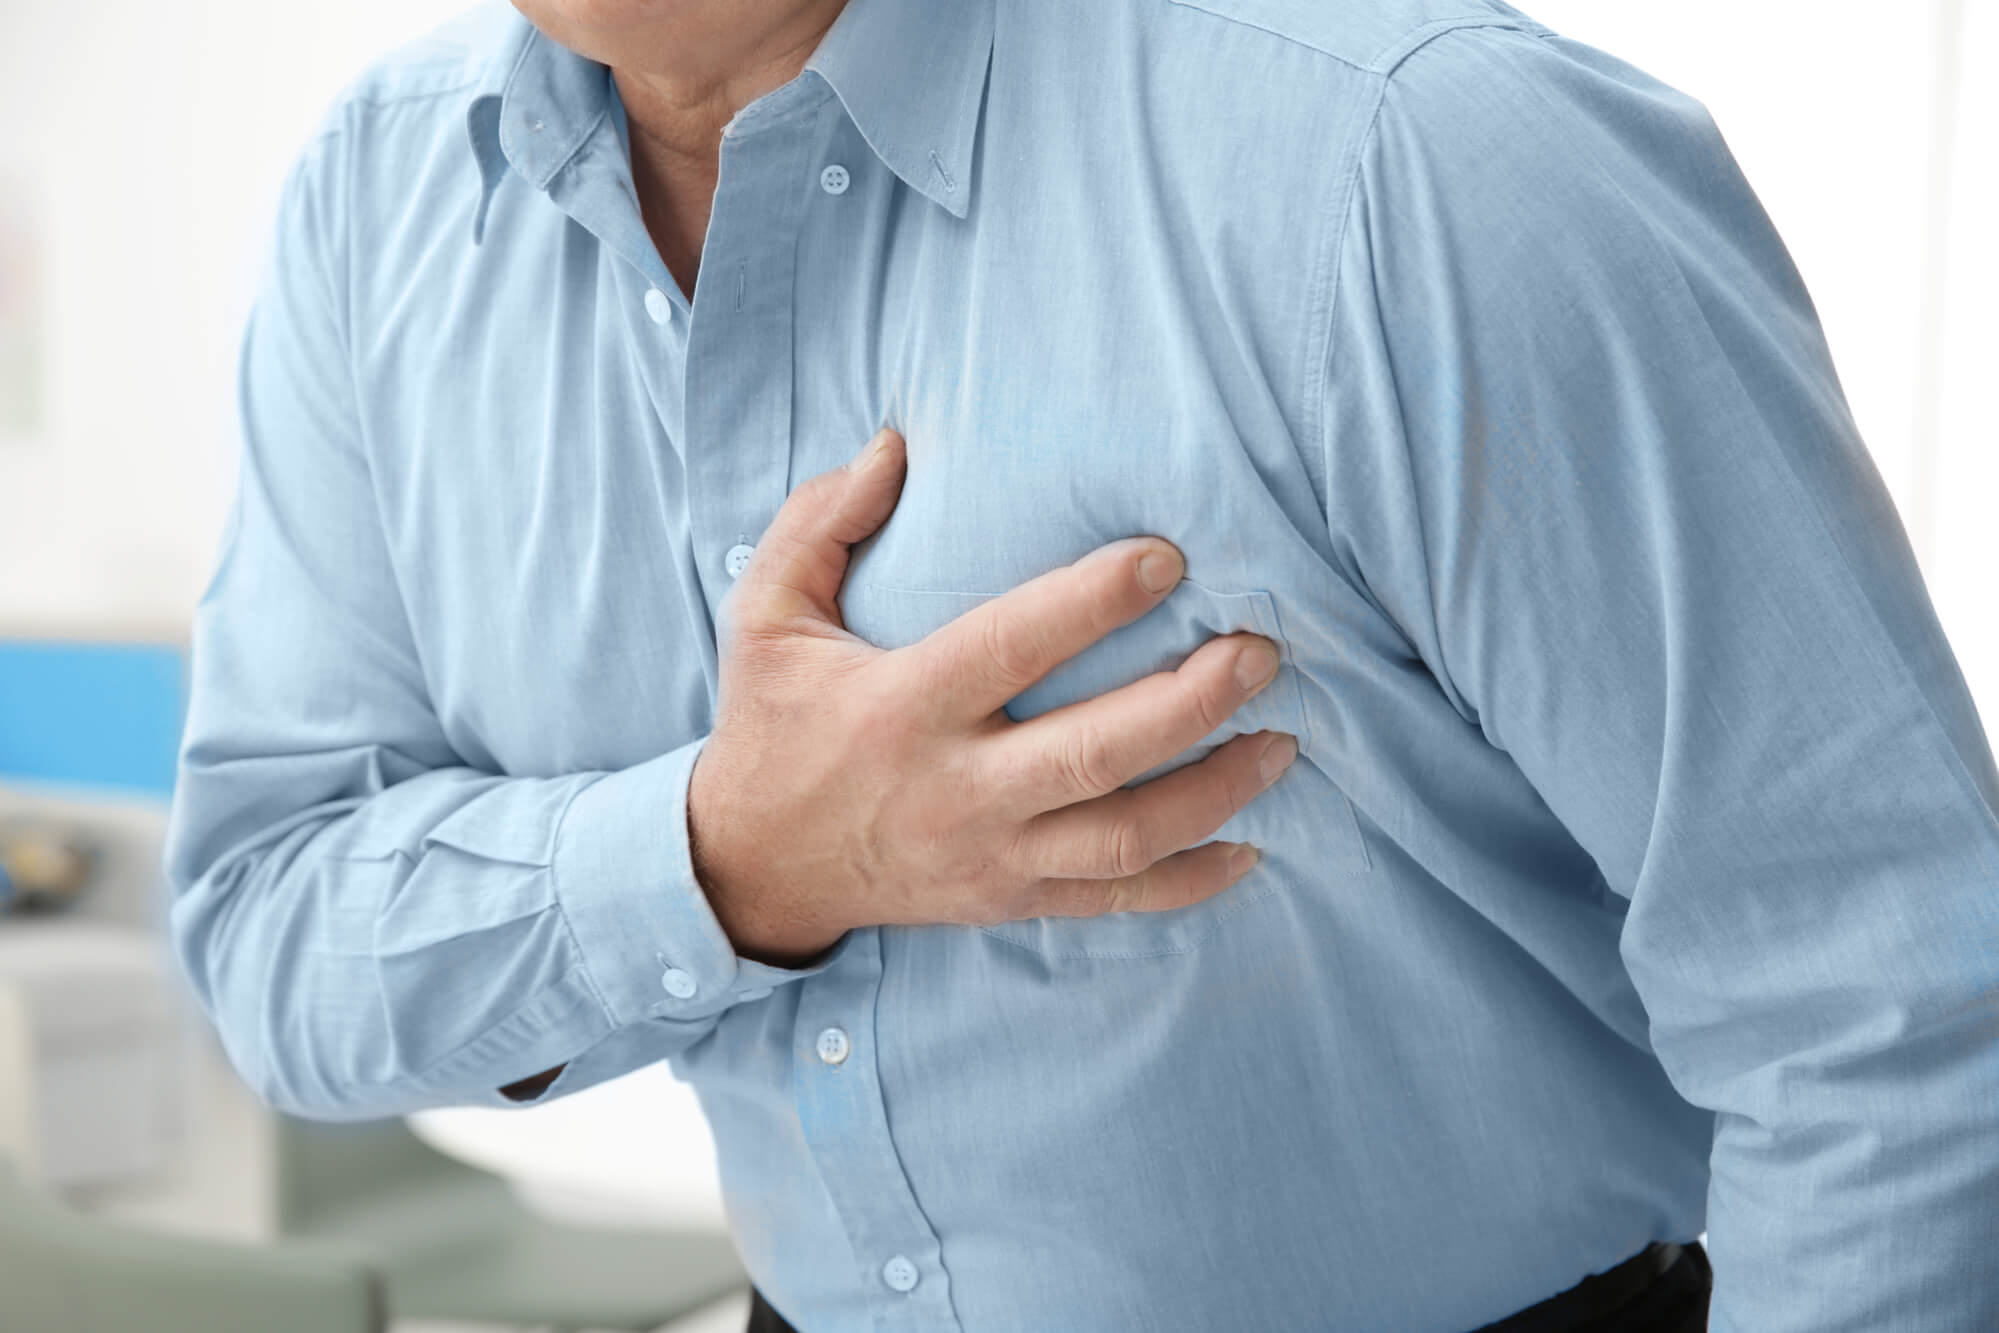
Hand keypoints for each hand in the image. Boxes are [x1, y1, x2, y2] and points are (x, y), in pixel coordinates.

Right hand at [687, 426, 1298, 965]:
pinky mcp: (1010, 901)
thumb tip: (894, 444)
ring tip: (1283, 741)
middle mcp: (957, 788)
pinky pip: (1116, 902)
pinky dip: (1191, 880)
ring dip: (1215, 791)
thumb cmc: (772, 725)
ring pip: (1124, 837)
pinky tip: (1251, 844)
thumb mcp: (764, 616)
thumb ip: (821, 523)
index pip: (1013, 646)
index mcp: (904, 706)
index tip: (1170, 557)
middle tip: (1262, 652)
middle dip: (1193, 704)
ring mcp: (991, 856)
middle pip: (1097, 752)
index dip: (1094, 602)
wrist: (752, 867)